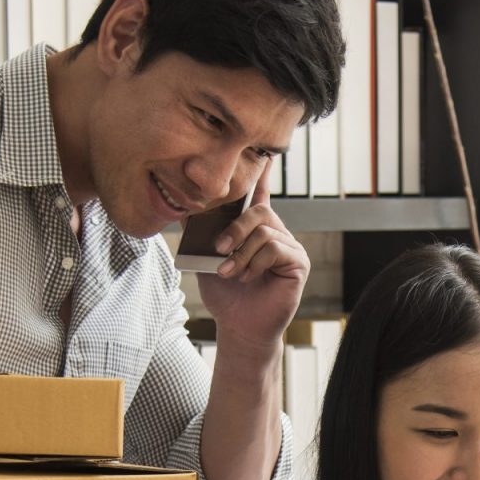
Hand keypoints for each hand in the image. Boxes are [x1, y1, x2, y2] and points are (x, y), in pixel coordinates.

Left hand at [198, 160, 305, 346]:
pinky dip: (255, 263)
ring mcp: (290, 248)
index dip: (261, 173)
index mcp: (255, 229)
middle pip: (260, 211)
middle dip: (235, 228)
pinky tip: (248, 277)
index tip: (264, 152)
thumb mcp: (203, 258)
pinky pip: (276, 249)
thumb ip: (197, 232)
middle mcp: (276, 233)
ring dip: (241, 253)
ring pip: (265, 231)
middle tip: (218, 249)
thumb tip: (181, 206)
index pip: (260, 194)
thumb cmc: (225, 294)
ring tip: (229, 272)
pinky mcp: (299, 263)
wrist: (238, 327)